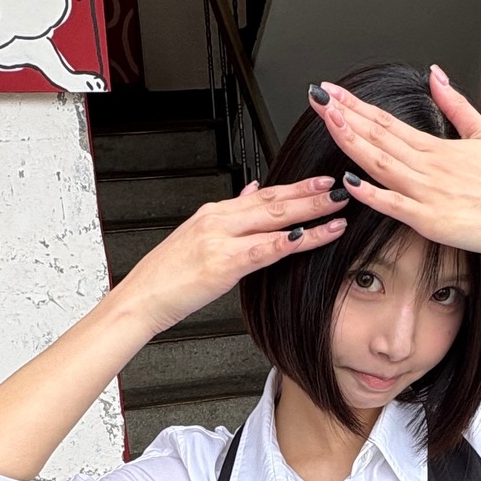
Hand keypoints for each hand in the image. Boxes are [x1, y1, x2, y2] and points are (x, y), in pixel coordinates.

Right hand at [117, 176, 344, 332]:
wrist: (140, 299)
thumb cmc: (166, 276)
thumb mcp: (196, 237)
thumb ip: (228, 214)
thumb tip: (251, 192)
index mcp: (214, 213)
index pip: (263, 194)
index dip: (295, 187)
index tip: (321, 181)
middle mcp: (218, 220)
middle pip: (273, 201)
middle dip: (310, 194)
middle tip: (339, 186)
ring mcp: (220, 240)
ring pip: (273, 220)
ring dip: (309, 214)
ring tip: (337, 209)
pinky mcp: (222, 264)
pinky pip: (263, 250)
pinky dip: (288, 241)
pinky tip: (308, 236)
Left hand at [312, 69, 480, 259]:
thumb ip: (455, 105)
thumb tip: (435, 74)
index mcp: (438, 148)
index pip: (387, 121)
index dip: (355, 105)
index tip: (331, 91)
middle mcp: (430, 166)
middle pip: (378, 136)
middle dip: (344, 115)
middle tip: (317, 97)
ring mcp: (431, 193)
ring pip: (381, 164)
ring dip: (352, 142)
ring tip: (328, 121)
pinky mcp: (435, 221)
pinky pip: (397, 206)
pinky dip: (373, 194)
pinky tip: (351, 183)